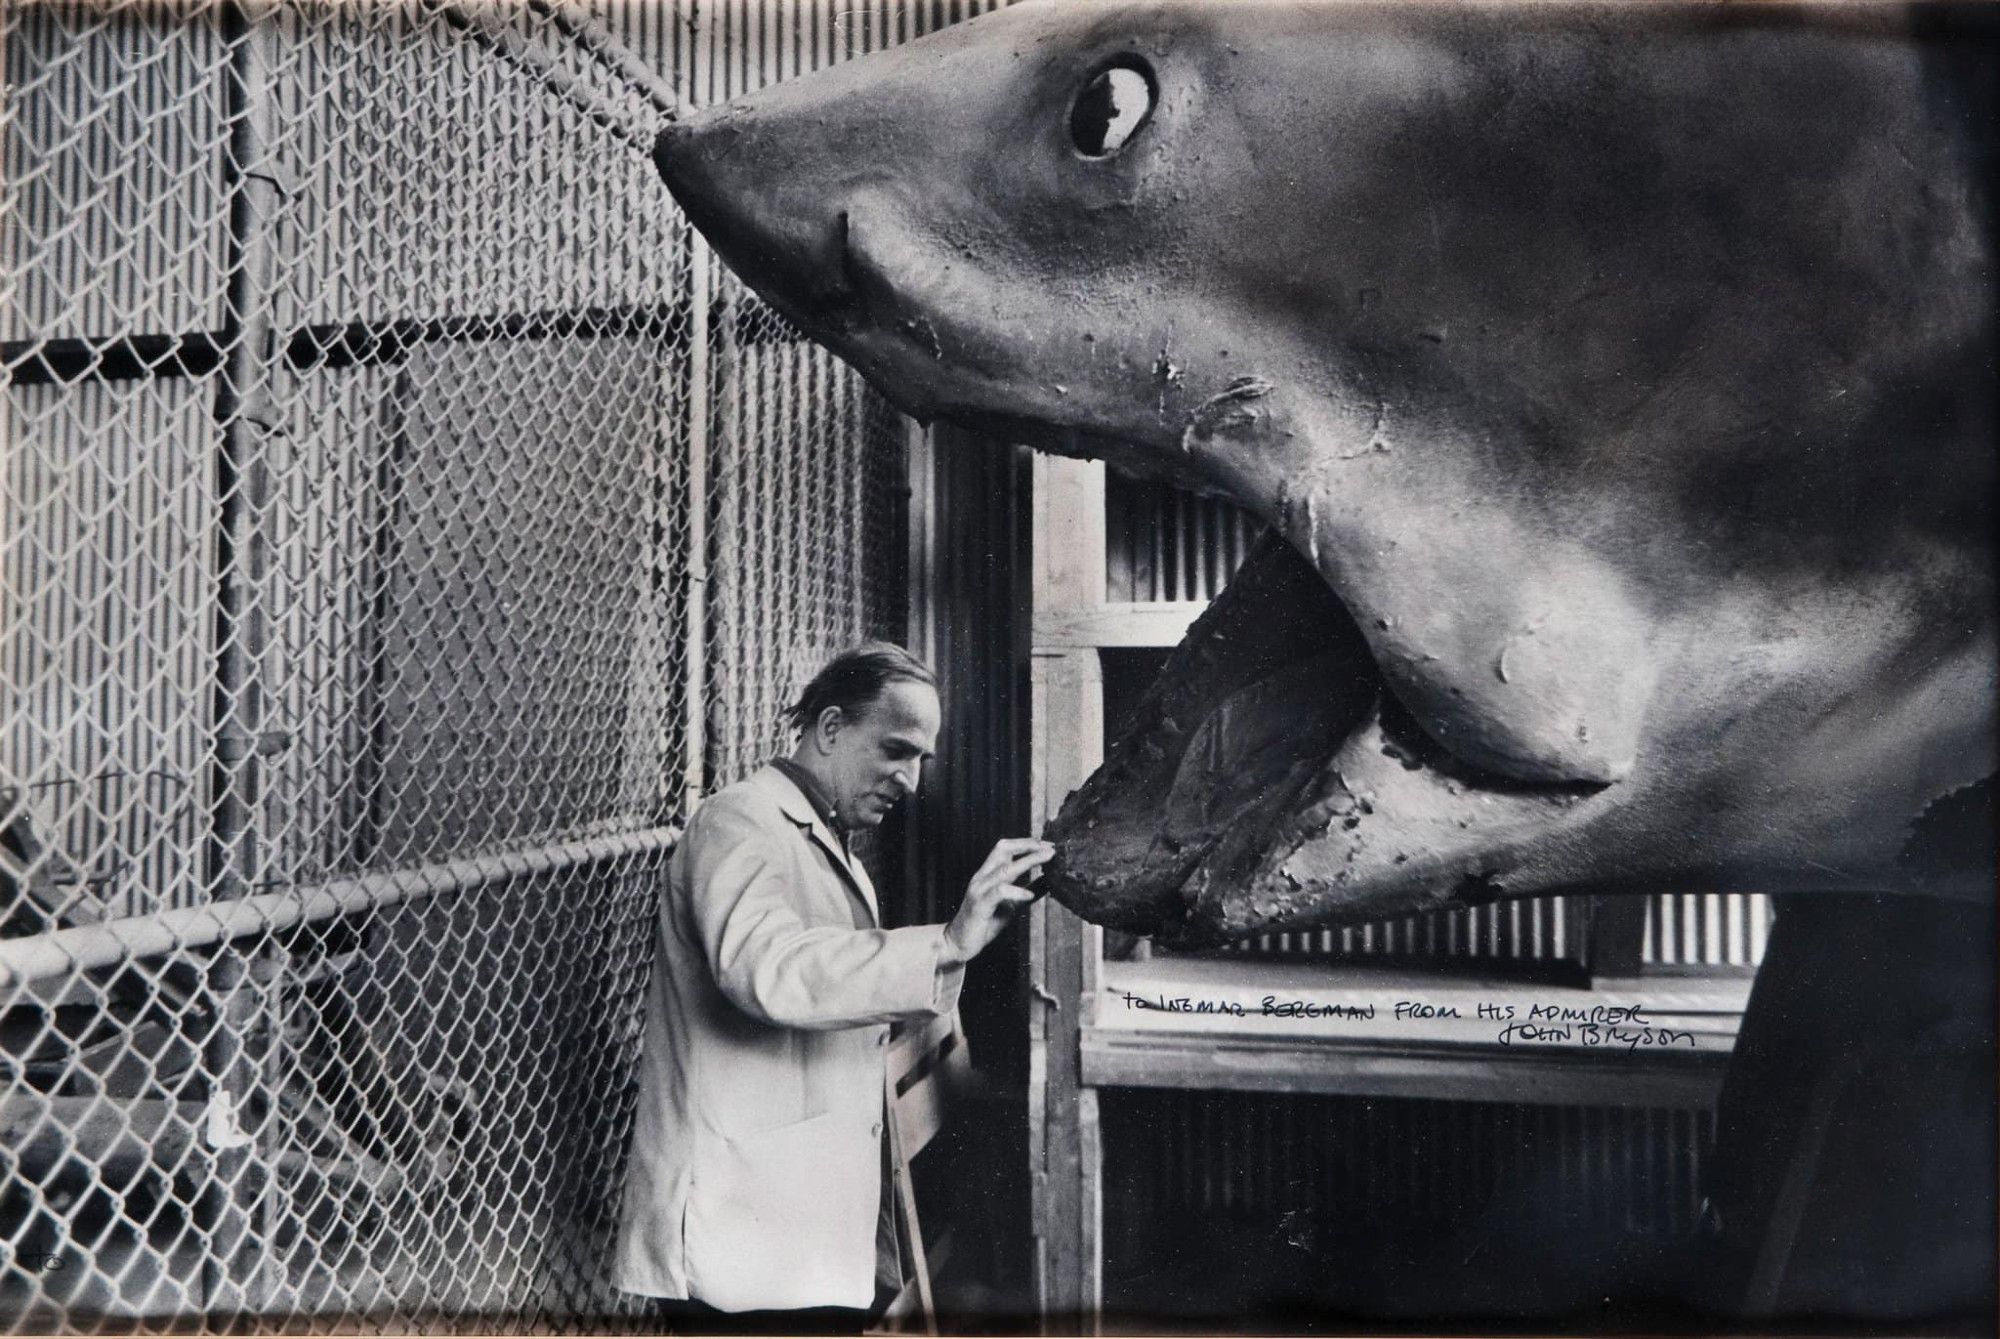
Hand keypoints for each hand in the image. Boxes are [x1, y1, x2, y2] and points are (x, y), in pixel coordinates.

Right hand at [941, 838, 1055, 964]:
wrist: (958, 943)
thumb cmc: (985, 923)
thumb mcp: (1011, 905)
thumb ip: (1027, 892)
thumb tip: (1049, 881)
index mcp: (987, 874)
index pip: (1006, 848)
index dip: (1027, 843)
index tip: (1049, 844)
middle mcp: (982, 877)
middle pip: (1003, 849)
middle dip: (1028, 844)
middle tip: (1050, 846)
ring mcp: (979, 890)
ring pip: (1005, 868)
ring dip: (1029, 860)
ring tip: (1048, 858)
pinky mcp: (980, 906)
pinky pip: (999, 892)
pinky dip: (1017, 891)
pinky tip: (1030, 895)